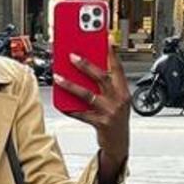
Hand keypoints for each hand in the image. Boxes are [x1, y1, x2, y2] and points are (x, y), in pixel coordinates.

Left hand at [54, 47, 130, 183]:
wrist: (119, 145)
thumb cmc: (116, 120)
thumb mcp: (117, 101)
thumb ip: (107, 86)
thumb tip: (88, 70)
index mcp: (124, 91)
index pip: (118, 68)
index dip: (111, 53)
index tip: (104, 39)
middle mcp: (119, 100)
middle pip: (101, 77)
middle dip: (86, 65)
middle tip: (72, 56)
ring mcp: (110, 112)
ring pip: (88, 95)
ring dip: (71, 85)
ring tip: (58, 77)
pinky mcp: (101, 124)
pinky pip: (82, 114)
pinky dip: (71, 108)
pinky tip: (62, 103)